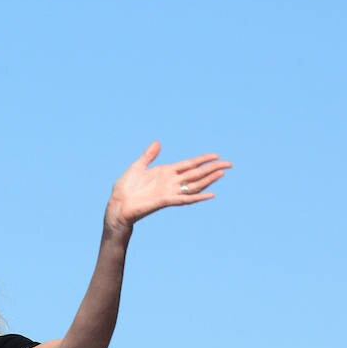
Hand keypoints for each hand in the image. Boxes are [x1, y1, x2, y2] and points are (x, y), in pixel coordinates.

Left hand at [105, 141, 231, 232]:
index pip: (189, 164)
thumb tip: (158, 143)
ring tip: (223, 173)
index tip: (216, 155)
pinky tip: (211, 194)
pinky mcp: (165, 200)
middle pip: (196, 174)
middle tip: (229, 164)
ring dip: (209, 180)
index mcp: (165, 172)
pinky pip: (185, 199)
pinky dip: (198, 197)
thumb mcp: (137, 167)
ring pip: (194, 185)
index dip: (202, 160)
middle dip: (212, 169)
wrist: (117, 204)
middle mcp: (170, 182)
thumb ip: (149, 155)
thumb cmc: (124, 188)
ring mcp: (169, 191)